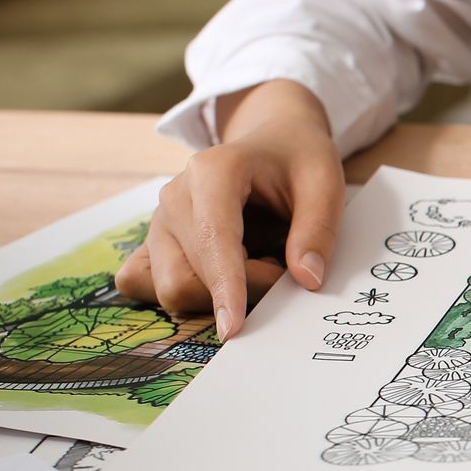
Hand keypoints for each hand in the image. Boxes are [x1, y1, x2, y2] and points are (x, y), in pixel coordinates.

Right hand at [116, 80, 343, 338]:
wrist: (274, 142)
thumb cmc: (298, 161)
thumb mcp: (326, 183)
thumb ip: (318, 231)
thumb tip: (307, 280)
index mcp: (213, 172)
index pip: (212, 240)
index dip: (225, 286)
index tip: (234, 327)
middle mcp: (175, 196)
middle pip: (187, 275)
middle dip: (239, 293)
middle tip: (282, 271)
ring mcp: (160, 221)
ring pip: (169, 286)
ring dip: (216, 295)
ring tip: (258, 264)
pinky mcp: (156, 242)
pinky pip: (144, 283)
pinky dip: (188, 294)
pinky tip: (223, 279)